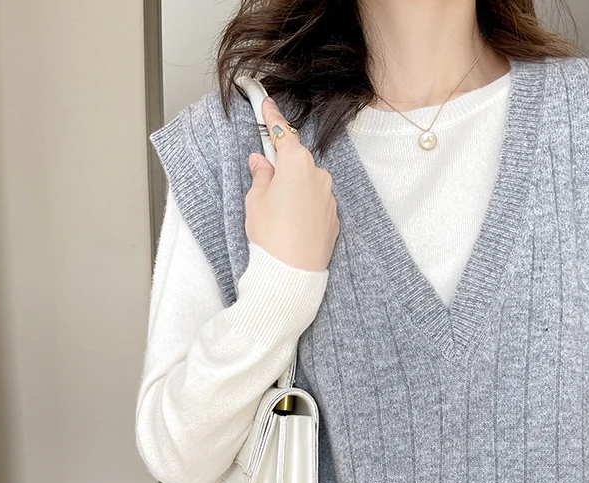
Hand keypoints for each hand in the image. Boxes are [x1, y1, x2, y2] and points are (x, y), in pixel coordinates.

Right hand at [244, 96, 339, 272]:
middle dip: (281, 167)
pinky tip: (292, 225)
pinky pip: (316, 204)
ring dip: (294, 191)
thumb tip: (261, 162)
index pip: (282, 133)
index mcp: (297, 163)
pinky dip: (305, 208)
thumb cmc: (271, 235)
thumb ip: (260, 175)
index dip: (272, 118)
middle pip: (297, 161)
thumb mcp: (255, 201)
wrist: (292, 273)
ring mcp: (329, 198)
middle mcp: (318, 175)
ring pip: (308, 184)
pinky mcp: (334, 219)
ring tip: (278, 215)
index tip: (266, 103)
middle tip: (264, 185)